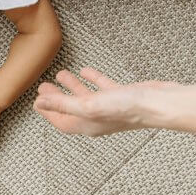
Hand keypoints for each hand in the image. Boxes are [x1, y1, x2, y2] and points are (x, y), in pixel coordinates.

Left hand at [33, 67, 180, 136]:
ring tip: (62, 74)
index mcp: (87, 124)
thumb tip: (40, 103)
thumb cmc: (127, 109)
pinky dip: (93, 79)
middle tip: (44, 87)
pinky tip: (87, 70)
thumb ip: (63, 104)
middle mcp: (97, 118)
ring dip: (73, 87)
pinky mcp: (122, 96)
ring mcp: (110, 107)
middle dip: (57, 98)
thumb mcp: (88, 105)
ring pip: (86, 97)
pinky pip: (103, 87)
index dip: (48, 111)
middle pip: (71, 108)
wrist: (159, 103)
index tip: (36, 101)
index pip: (62, 120)